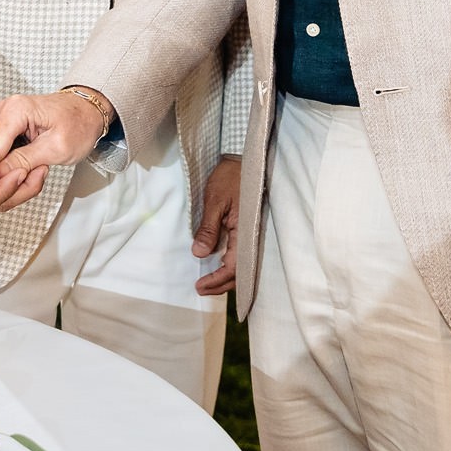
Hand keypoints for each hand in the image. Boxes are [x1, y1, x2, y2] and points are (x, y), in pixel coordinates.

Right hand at [0, 91, 103, 214]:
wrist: (86, 113)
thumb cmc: (79, 123)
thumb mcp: (57, 147)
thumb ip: (24, 159)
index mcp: (15, 109)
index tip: (12, 184)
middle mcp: (3, 115)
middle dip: (6, 180)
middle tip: (31, 181)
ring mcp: (1, 127)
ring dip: (12, 181)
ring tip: (37, 173)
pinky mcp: (3, 138)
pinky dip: (14, 176)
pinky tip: (32, 171)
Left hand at [193, 155, 241, 294]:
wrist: (242, 161)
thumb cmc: (229, 179)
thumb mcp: (215, 202)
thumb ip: (208, 229)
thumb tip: (199, 254)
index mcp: (244, 232)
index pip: (233, 267)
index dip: (216, 280)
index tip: (200, 285)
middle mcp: (250, 237)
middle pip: (239, 272)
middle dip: (220, 285)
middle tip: (200, 289)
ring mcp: (250, 233)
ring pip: (241, 264)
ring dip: (225, 277)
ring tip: (207, 283)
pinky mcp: (246, 229)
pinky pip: (240, 253)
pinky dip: (229, 264)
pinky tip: (217, 265)